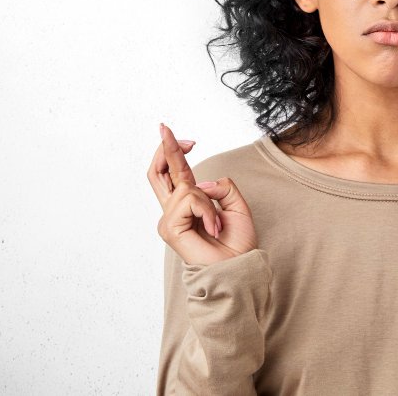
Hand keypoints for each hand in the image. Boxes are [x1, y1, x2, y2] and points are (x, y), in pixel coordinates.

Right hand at [147, 123, 257, 265]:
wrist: (239, 268)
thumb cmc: (237, 243)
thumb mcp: (235, 205)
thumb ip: (220, 186)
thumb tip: (200, 183)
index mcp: (188, 203)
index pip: (173, 173)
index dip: (173, 151)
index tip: (182, 137)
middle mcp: (174, 210)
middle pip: (158, 173)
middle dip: (164, 149)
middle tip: (165, 128)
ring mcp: (169, 220)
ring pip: (185, 186)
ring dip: (208, 200)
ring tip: (217, 223)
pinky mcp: (169, 228)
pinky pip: (190, 200)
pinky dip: (208, 211)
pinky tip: (213, 228)